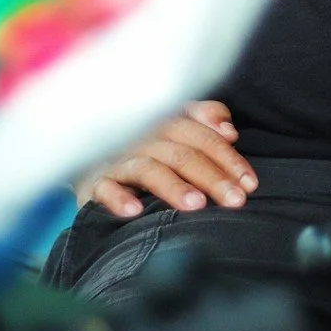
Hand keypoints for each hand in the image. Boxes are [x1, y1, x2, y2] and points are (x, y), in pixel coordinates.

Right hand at [76, 100, 258, 217]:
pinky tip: (134, 212)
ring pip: (148, 168)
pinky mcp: (92, 181)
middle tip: (235, 201)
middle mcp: (142, 137)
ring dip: (173, 186)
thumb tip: (230, 130)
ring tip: (196, 205)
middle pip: (182, 153)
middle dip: (212, 177)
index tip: (250, 184)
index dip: (228, 159)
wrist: (80, 151)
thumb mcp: (171, 125)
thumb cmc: (140, 143)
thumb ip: (202, 118)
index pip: (203, 137)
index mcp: (165, 121)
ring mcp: (116, 158)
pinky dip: (117, 197)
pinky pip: (104, 187)